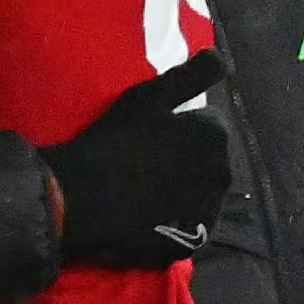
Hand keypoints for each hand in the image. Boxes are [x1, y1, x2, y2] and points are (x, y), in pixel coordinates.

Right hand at [39, 48, 231, 268]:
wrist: (79, 200)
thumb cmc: (113, 142)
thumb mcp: (149, 98)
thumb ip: (193, 75)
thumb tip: (223, 58)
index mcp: (215, 137)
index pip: (209, 126)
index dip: (180, 129)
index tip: (152, 135)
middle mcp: (222, 176)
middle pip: (208, 162)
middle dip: (187, 160)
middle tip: (145, 162)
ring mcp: (207, 214)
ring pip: (199, 196)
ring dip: (182, 191)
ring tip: (143, 191)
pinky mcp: (188, 244)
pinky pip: (185, 227)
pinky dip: (173, 222)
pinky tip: (145, 217)